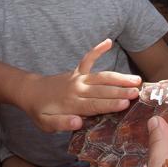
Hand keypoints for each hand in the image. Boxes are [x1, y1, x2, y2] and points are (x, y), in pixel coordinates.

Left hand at [21, 39, 138, 132]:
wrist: (30, 92)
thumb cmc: (40, 111)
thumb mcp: (45, 124)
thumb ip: (61, 124)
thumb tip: (78, 123)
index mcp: (70, 103)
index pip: (93, 105)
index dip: (110, 104)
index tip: (125, 104)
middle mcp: (76, 89)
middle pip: (101, 90)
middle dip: (120, 91)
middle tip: (137, 92)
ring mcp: (78, 78)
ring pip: (101, 77)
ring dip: (118, 77)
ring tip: (136, 80)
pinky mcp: (77, 72)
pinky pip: (88, 59)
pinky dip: (97, 50)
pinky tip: (108, 41)